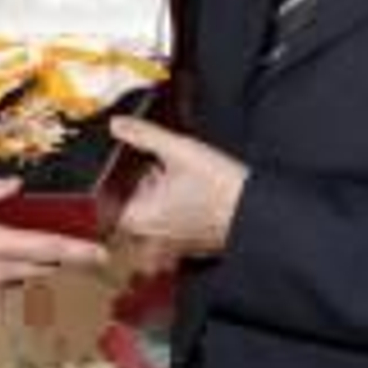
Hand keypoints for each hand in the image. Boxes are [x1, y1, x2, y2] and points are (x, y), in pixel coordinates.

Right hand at [0, 175, 106, 308]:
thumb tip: (11, 184)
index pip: (46, 249)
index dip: (77, 251)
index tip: (100, 253)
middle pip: (42, 266)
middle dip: (54, 254)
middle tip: (61, 241)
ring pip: (23, 276)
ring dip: (26, 262)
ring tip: (6, 243)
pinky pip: (2, 286)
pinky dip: (2, 272)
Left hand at [112, 116, 247, 259]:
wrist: (260, 211)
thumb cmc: (221, 186)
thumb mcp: (179, 150)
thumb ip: (145, 135)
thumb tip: (118, 124)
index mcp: (141, 218)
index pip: (107, 203)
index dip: (114, 182)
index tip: (125, 166)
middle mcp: (153, 236)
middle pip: (131, 206)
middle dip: (140, 184)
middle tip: (156, 165)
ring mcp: (174, 242)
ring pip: (153, 213)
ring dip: (159, 193)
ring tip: (177, 176)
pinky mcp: (192, 242)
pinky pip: (172, 222)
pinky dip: (176, 205)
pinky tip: (192, 189)